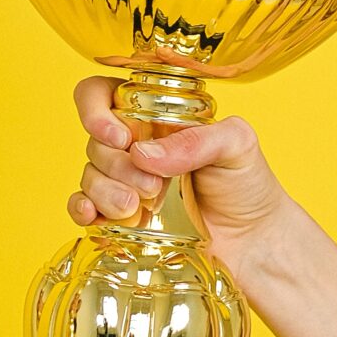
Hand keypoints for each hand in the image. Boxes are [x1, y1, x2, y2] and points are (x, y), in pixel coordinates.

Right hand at [68, 76, 292, 286]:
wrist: (253, 241)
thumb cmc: (247, 184)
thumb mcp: (236, 145)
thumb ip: (197, 139)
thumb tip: (143, 154)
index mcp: (154, 116)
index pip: (102, 94)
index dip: (96, 110)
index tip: (120, 138)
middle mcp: (134, 145)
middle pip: (95, 141)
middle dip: (117, 166)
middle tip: (153, 187)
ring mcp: (124, 181)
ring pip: (89, 175)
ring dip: (106, 192)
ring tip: (138, 208)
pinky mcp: (119, 217)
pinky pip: (83, 206)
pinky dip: (82, 210)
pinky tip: (94, 217)